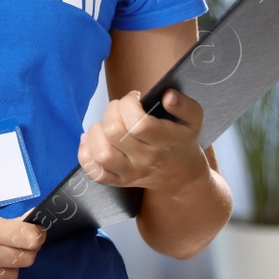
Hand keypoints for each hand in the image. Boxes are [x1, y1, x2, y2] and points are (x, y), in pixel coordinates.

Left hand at [78, 89, 208, 190]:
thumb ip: (184, 105)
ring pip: (102, 153)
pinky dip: (85, 154)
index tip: (133, 98)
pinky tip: (91, 140)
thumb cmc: (181, 140)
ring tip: (106, 125)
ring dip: (96, 132)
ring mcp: (131, 173)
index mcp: (164, 141)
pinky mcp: (118, 181)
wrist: (182, 176)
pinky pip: (95, 172)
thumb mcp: (192, 120)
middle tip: (119, 109)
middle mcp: (146, 159)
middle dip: (111, 111)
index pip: (138, 124)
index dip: (128, 104)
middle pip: (114, 133)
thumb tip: (167, 96)